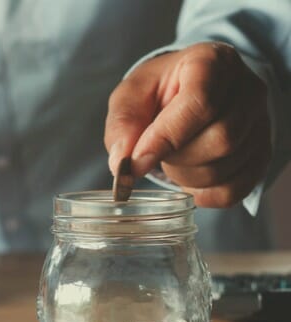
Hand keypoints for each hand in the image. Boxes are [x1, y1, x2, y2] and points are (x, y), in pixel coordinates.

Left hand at [105, 42, 270, 206]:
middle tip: (155, 153)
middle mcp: (247, 89)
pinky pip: (238, 187)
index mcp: (211, 63)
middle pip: (220, 138)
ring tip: (172, 159)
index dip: (165, 138)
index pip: (200, 104)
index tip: (137, 161)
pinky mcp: (262, 150)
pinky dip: (206, 194)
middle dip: (177, 158)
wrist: (188, 91)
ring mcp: (261, 121)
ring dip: (187, 176)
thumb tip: (122, 163)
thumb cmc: (159, 90)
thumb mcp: (131, 95)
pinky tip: (188, 180)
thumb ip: (123, 125)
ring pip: (229, 165)